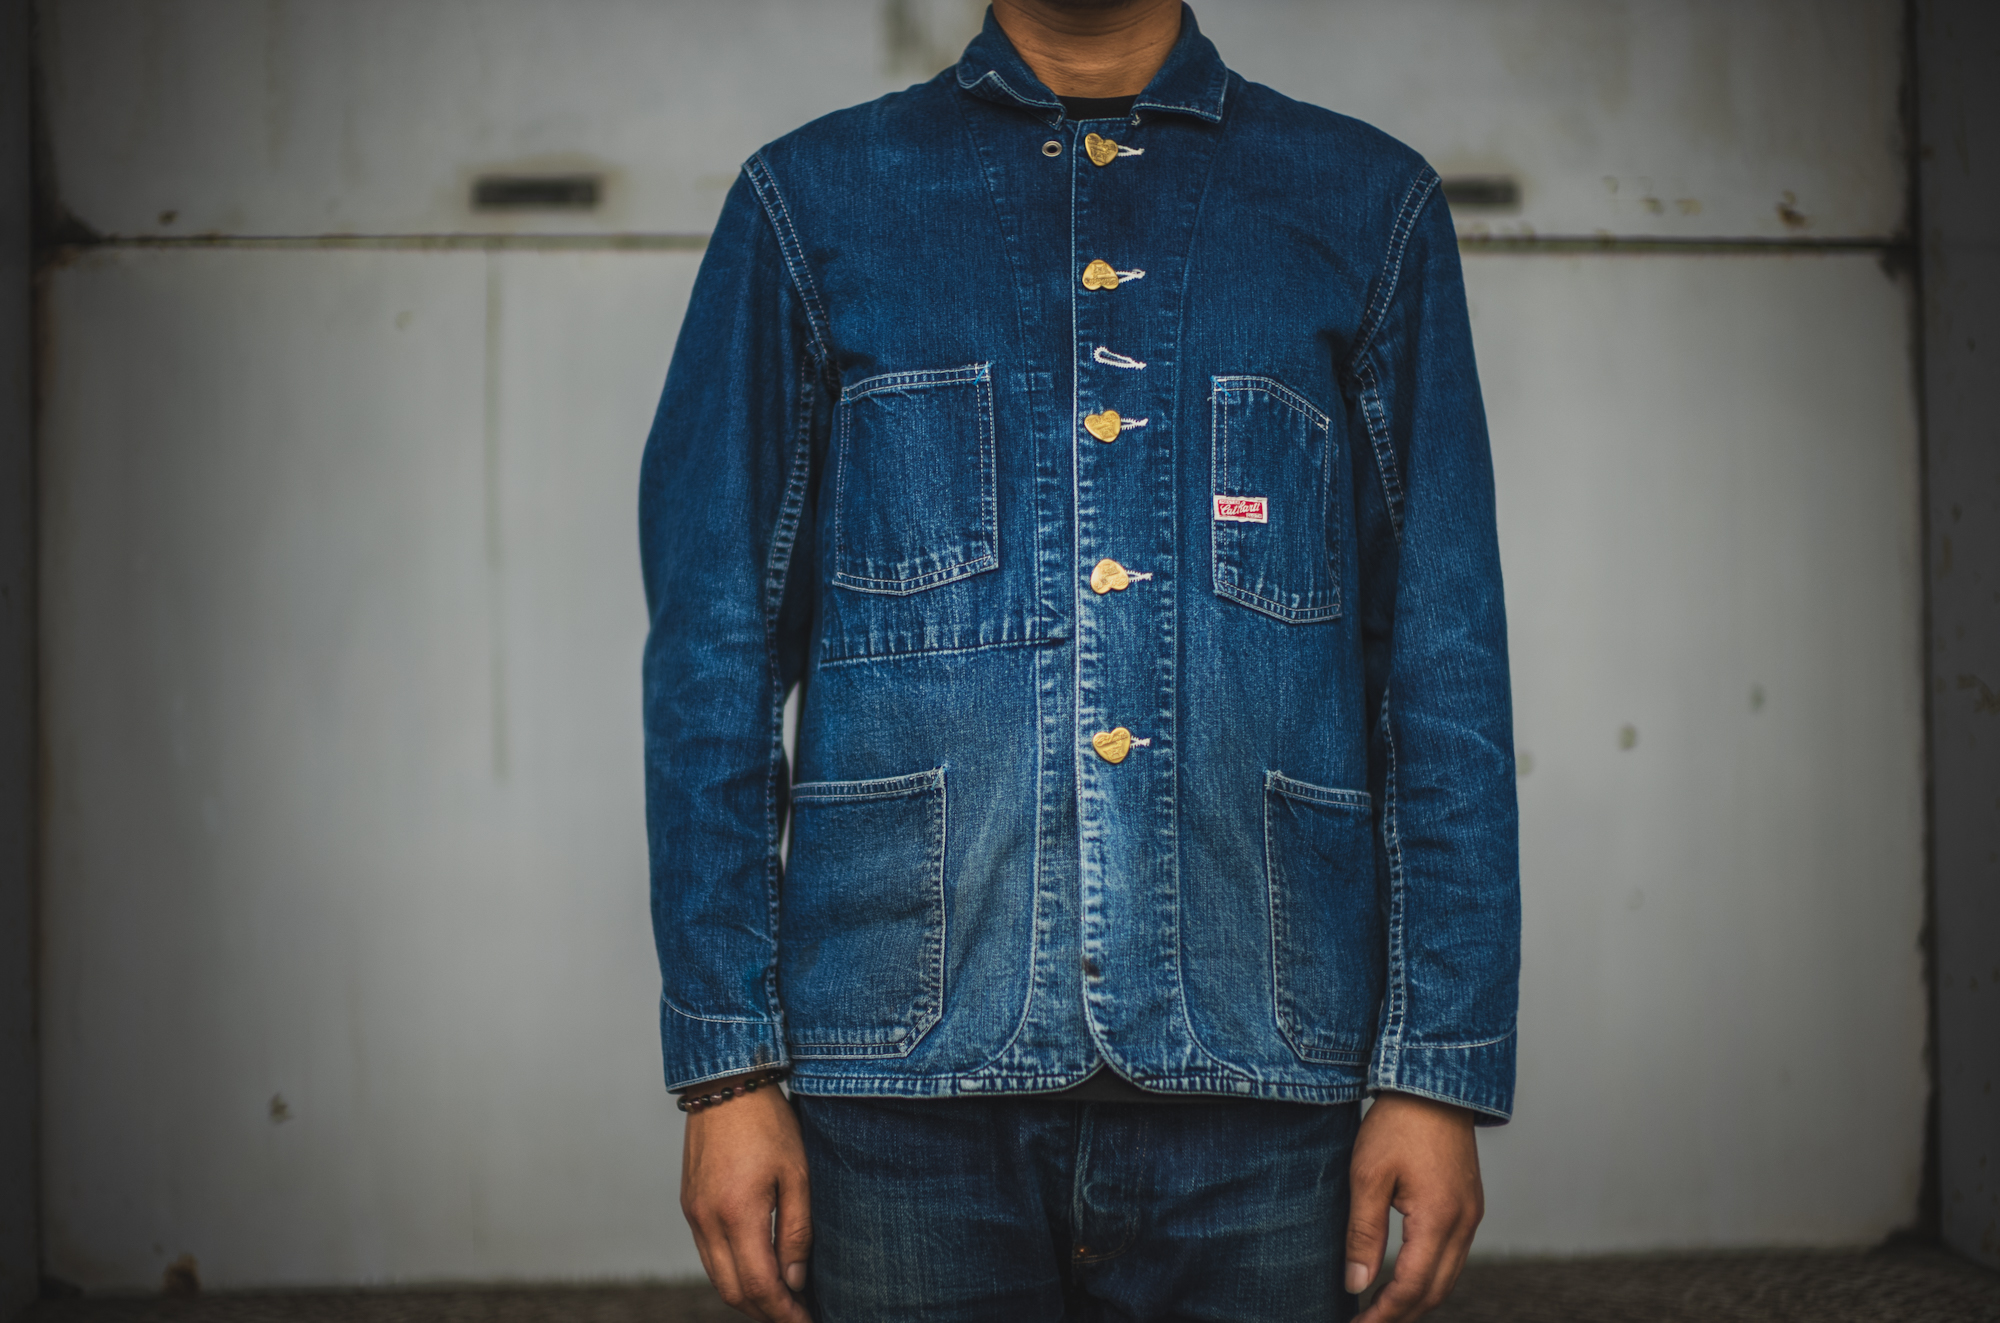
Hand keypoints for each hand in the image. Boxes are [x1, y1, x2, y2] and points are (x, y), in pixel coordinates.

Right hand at [679, 1080, 812, 1321]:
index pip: (760, 1286)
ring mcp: (694, 1214)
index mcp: (737, 1213)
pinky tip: (758, 1266)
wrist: (725, 1084)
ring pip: (718, 1278)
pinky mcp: (689, 1205)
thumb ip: (797, 1231)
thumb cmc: (768, 1123)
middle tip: (798, 1312)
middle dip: (766, 1312)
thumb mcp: (797, 1173)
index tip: (806, 1321)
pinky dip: (732, 1272)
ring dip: (748, 1295)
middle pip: (734, 1292)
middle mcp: (707, 1220)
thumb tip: (795, 1281)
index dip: (784, 1312)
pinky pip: (708, 1255)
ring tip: (782, 1296)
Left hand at [1345, 1093, 1483, 1321]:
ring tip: (1381, 1309)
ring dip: (1417, 1298)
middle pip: (1436, 1292)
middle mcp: (1464, 1223)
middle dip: (1402, 1315)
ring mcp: (1471, 1214)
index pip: (1412, 1288)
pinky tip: (1405, 1276)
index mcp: (1439, 1219)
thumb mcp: (1368, 1175)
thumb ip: (1363, 1234)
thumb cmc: (1397, 1123)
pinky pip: (1453, 1255)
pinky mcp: (1469, 1204)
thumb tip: (1356, 1284)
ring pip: (1448, 1276)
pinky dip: (1430, 1275)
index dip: (1384, 1315)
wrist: (1434, 1084)